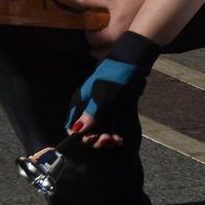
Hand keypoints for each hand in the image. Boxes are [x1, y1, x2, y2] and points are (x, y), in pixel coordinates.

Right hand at [67, 31, 161, 147]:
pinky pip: (110, 128)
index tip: (91, 139)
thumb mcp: (102, 97)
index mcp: (80, 103)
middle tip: (107, 140)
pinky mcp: (114, 111)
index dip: (79, 136)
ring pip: (99, 131)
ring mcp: (102, 110)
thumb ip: (90, 115)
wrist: (132, 64)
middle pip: (86, 131)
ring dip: (106, 139)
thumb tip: (76, 131)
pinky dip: (114, 135)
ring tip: (116, 140)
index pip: (72, 126)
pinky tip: (119, 139)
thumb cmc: (114, 77)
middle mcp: (88, 108)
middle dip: (95, 139)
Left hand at [68, 0, 145, 55]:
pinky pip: (126, 52)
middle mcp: (122, 43)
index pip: (93, 41)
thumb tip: (70, 0)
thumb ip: (89, 0)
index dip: (88, 34)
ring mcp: (133, 45)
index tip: (90, 28)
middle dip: (96, 47)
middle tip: (95, 38)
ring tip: (105, 43)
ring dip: (107, 51)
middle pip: (102, 54)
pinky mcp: (142, 43)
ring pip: (114, 55)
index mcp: (113, 35)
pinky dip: (120, 50)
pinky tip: (120, 42)